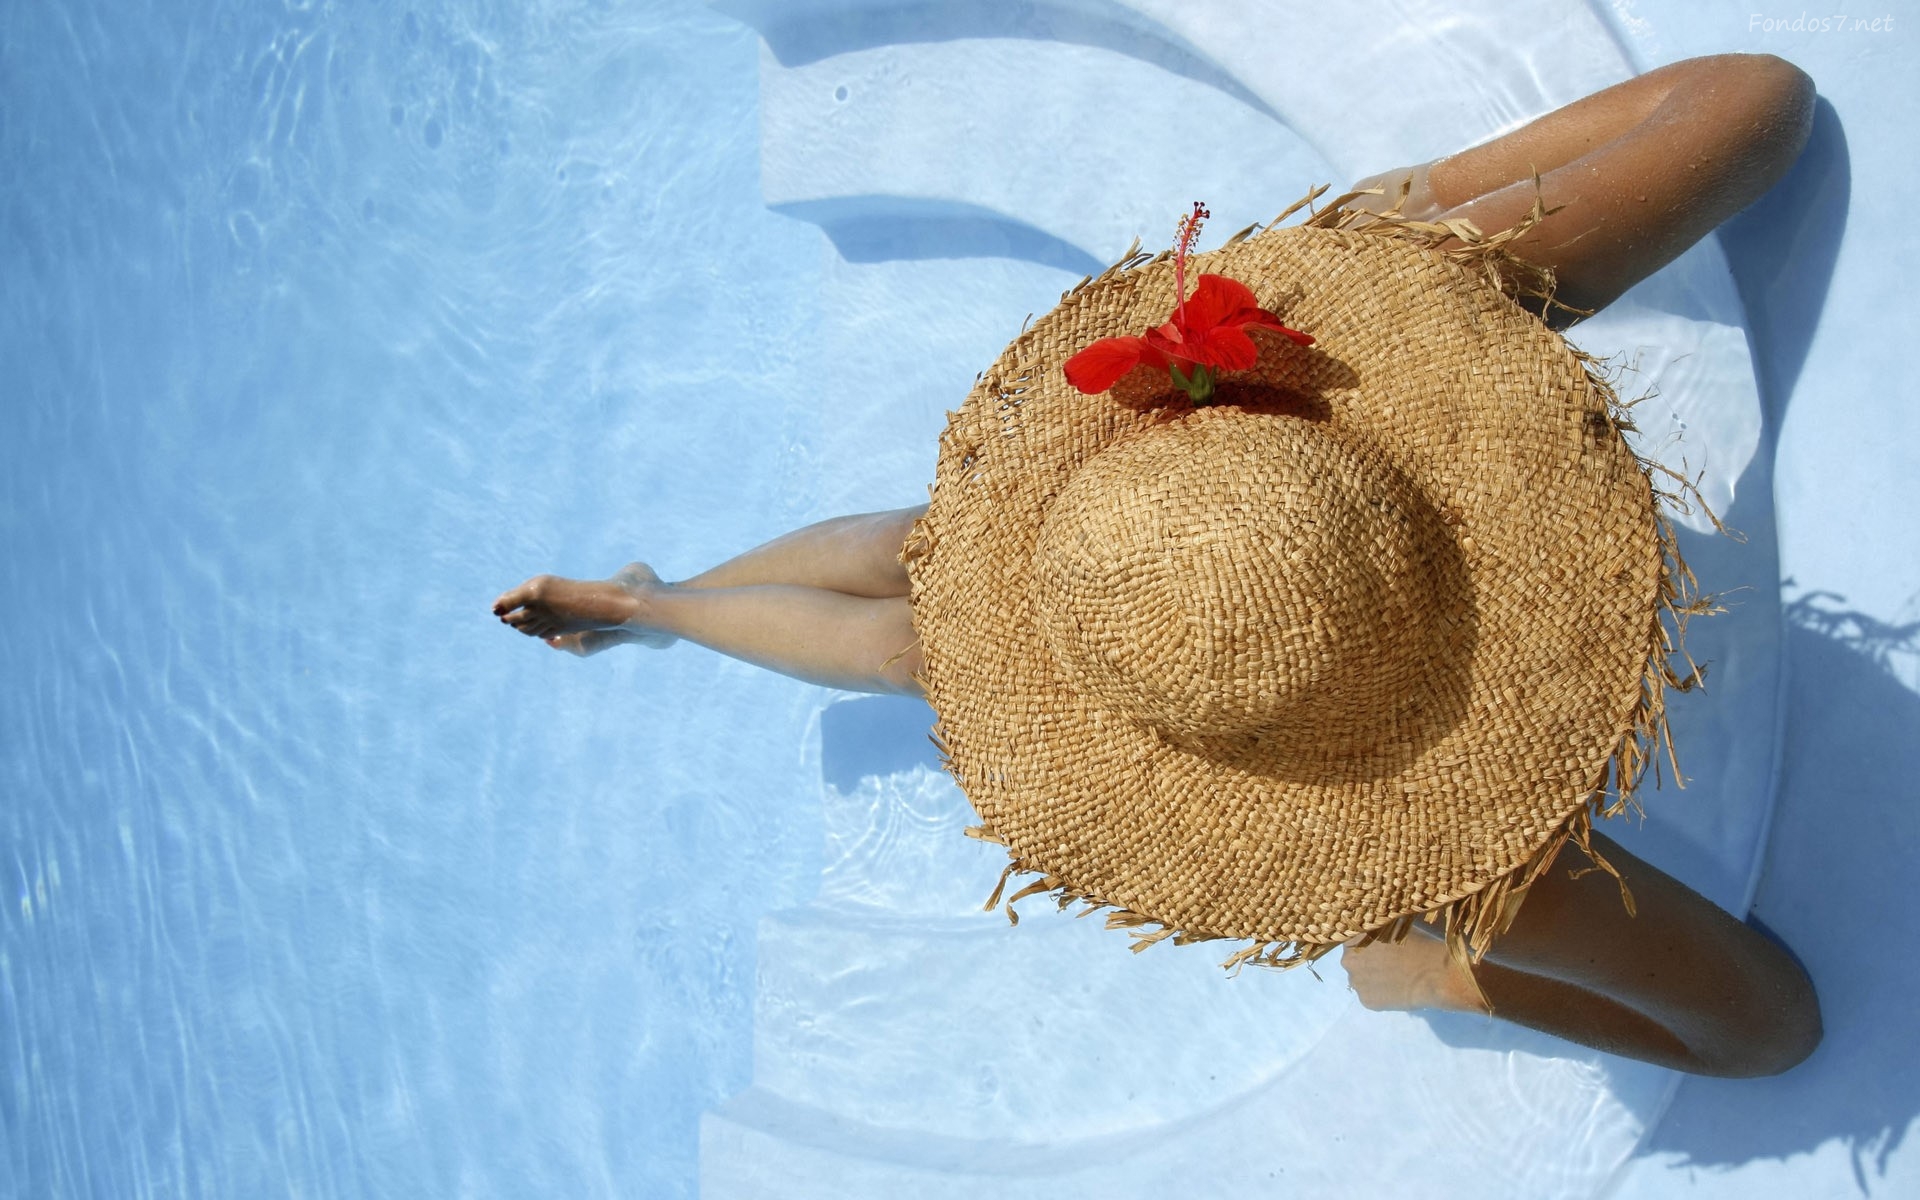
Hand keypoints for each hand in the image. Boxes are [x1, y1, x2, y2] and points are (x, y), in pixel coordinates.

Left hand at [1341, 932, 1489, 1013]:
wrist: (1434, 974)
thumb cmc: (1418, 943)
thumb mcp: (1395, 925)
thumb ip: (1378, 926)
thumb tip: (1375, 925)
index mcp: (1353, 939)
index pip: (1352, 940)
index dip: (1367, 944)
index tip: (1379, 948)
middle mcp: (1348, 961)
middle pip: (1354, 960)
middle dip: (1368, 961)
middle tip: (1389, 963)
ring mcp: (1357, 983)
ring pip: (1362, 979)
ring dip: (1373, 978)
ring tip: (1395, 977)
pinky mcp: (1367, 1002)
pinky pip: (1371, 995)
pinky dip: (1381, 994)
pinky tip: (1397, 990)